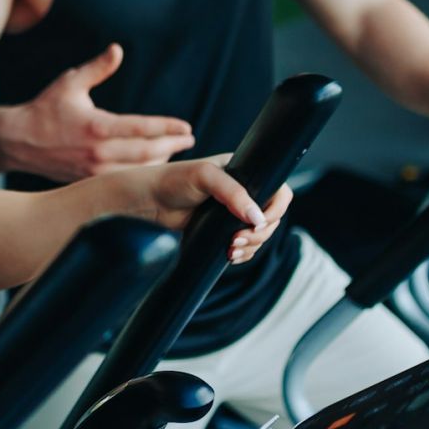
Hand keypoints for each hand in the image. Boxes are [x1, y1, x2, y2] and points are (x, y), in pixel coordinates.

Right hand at [1, 43, 194, 181]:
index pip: (142, 128)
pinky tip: (152, 165)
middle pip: (147, 153)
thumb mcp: (70, 82)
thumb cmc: (44, 108)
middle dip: (172, 146)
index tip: (187, 127)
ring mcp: (93, 170)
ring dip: (160, 161)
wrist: (17, 141)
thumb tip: (118, 50)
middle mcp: (98, 152)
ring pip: (138, 170)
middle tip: (189, 139)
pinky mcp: (88, 180)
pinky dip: (141, 173)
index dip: (168, 128)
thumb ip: (97, 68)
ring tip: (175, 150)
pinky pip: (123, 180)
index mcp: (96, 126)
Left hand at [128, 154, 292, 263]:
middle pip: (272, 218)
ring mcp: (235, 211)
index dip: (275, 211)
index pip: (279, 191)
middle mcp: (245, 192)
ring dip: (252, 246)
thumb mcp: (205, 177)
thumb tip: (258, 218)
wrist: (150, 198)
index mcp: (246, 172)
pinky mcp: (224, 228)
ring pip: (260, 235)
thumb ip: (233, 193)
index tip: (258, 224)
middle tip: (236, 240)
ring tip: (230, 250)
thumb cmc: (174, 179)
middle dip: (259, 234)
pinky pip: (246, 245)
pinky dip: (243, 253)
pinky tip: (230, 256)